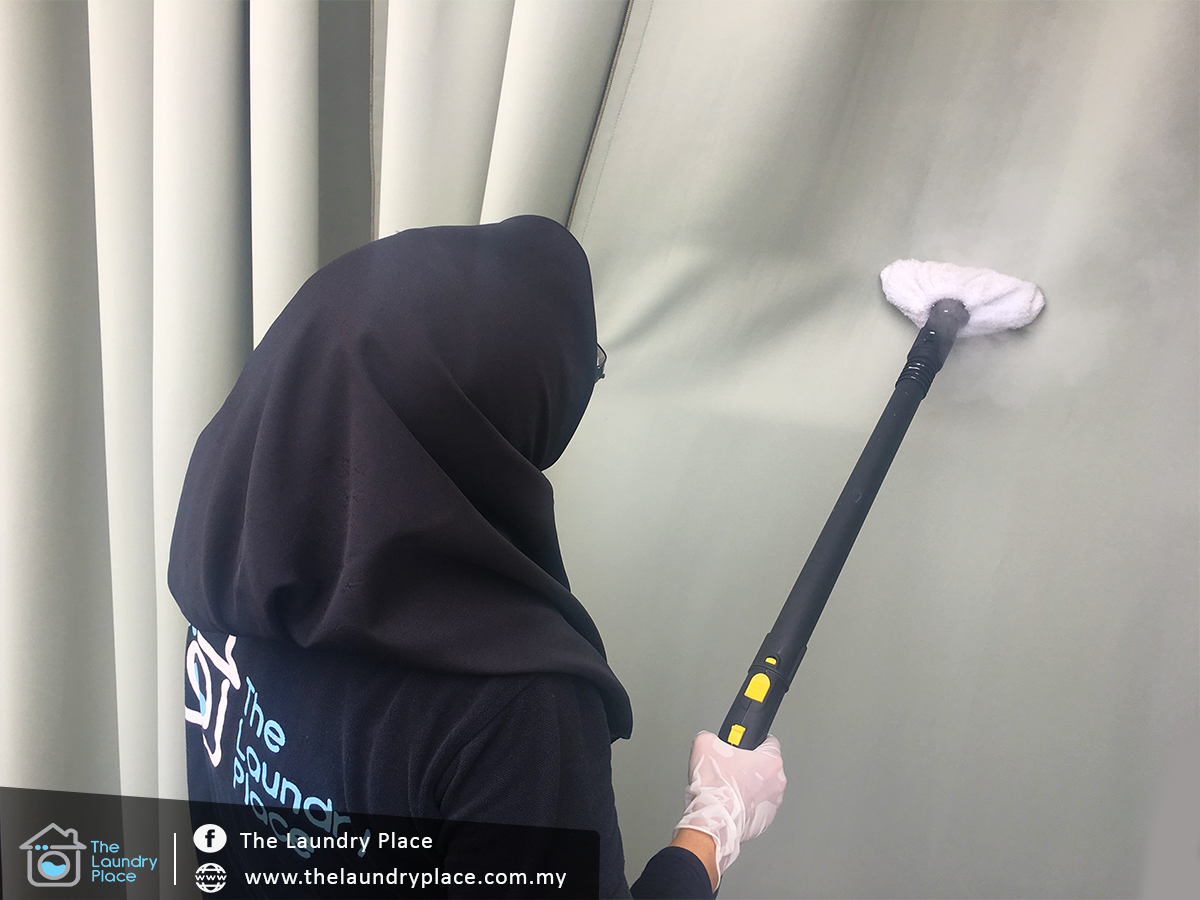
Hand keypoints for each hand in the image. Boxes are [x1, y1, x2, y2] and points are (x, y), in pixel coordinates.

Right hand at [672, 730, 785, 880]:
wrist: (712, 819)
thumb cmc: (715, 786)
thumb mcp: (705, 744)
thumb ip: (711, 736)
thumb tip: (709, 739)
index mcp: (772, 761)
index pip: (768, 742)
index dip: (751, 742)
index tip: (741, 746)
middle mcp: (777, 783)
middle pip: (763, 766)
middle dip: (747, 766)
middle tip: (728, 768)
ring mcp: (772, 805)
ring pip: (760, 788)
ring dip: (747, 787)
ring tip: (726, 788)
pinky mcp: (764, 822)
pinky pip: (755, 808)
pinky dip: (744, 805)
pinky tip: (728, 803)